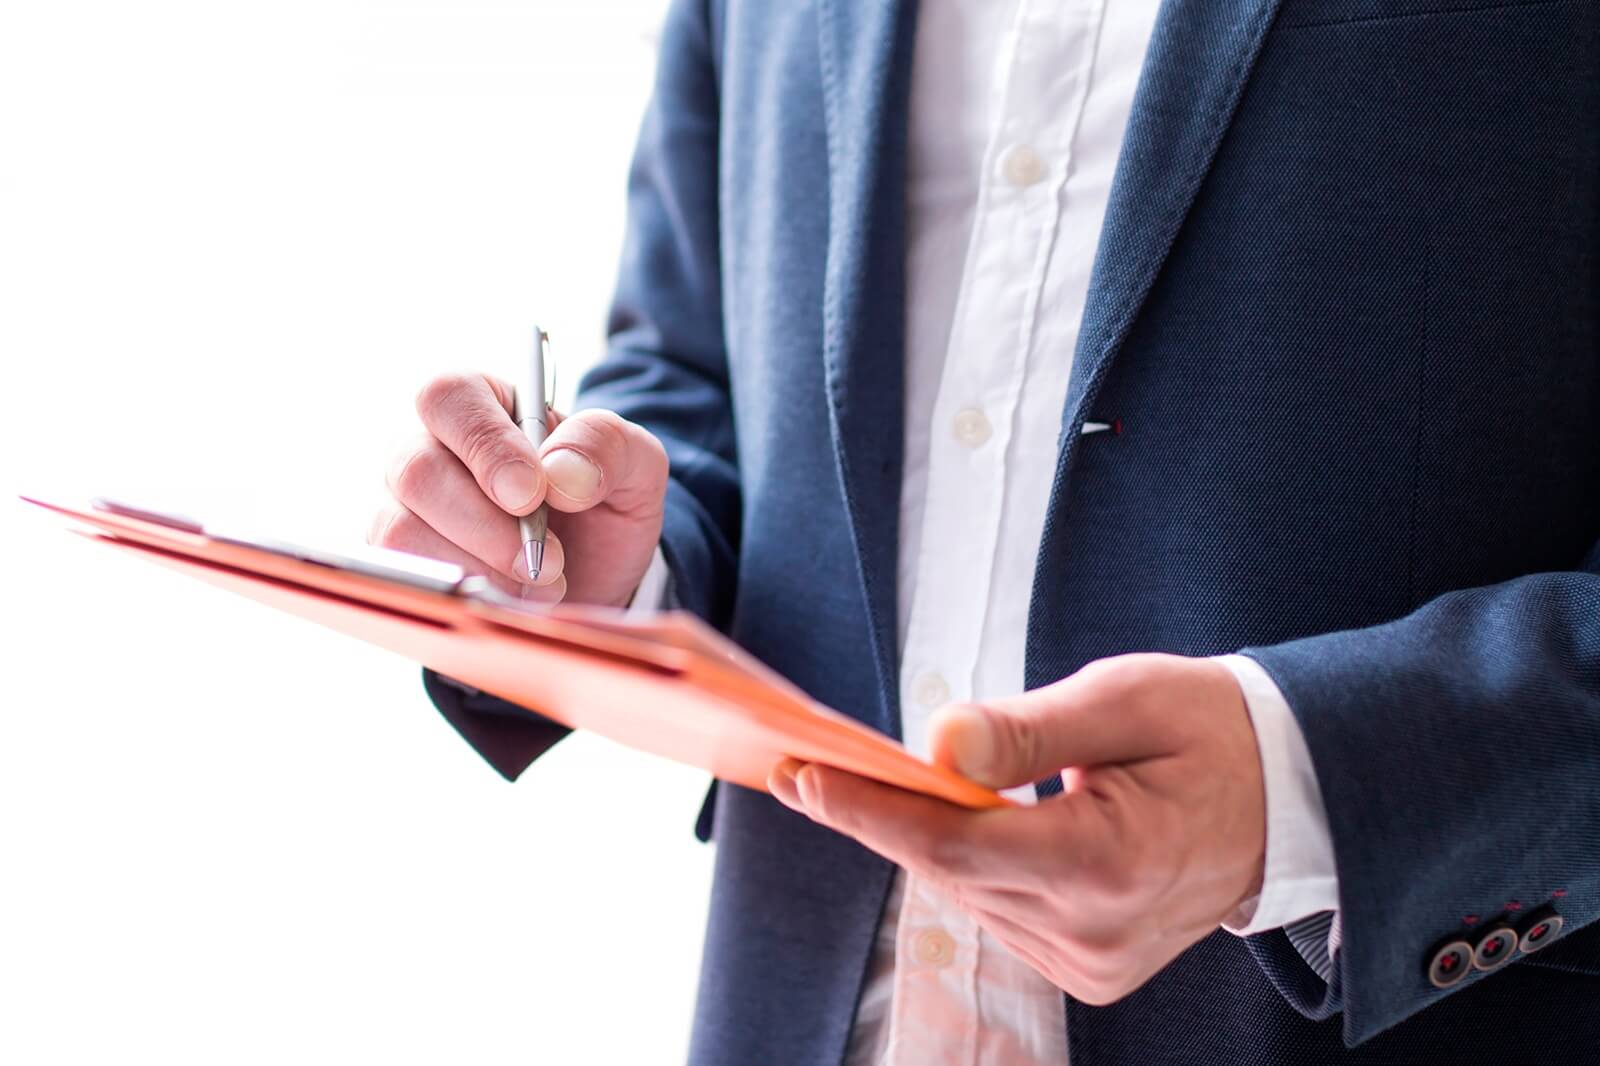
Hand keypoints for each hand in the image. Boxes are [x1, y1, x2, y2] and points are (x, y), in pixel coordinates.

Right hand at [369, 372, 668, 606]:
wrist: (599, 580)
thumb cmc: (604, 508)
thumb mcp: (634, 466)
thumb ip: (606, 445)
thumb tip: (560, 469)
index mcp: (485, 403)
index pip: (450, 397)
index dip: (485, 445)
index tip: (531, 494)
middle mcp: (432, 448)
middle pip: (417, 470)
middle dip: (488, 526)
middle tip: (550, 559)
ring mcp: (408, 507)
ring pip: (403, 529)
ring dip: (481, 567)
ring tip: (543, 584)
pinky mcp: (403, 562)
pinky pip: (405, 578)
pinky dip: (465, 596)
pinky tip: (512, 602)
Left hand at [767, 653, 1265, 1004]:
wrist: (1289, 799)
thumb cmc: (1209, 731)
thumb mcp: (1125, 699)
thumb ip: (1028, 730)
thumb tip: (937, 745)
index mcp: (1112, 861)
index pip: (956, 846)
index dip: (870, 811)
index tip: (804, 775)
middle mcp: (1098, 931)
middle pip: (949, 873)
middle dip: (874, 816)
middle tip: (804, 766)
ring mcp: (1094, 963)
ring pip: (967, 894)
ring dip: (917, 839)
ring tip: (859, 783)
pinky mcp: (1091, 970)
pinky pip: (997, 910)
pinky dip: (965, 864)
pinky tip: (949, 820)